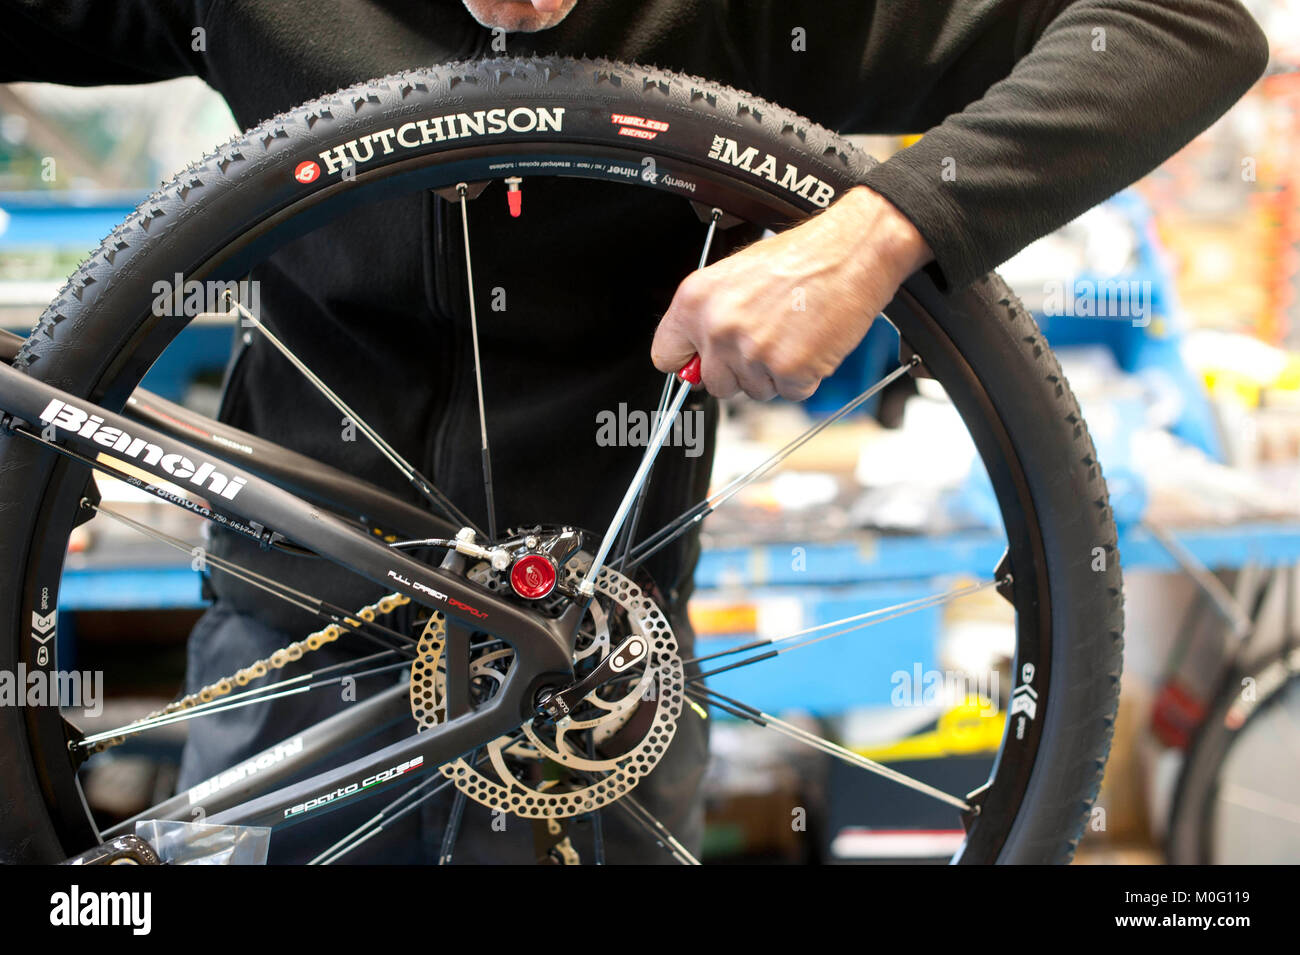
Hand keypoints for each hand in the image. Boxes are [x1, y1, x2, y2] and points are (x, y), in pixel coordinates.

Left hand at [651, 186, 932, 399]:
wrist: (851, 252)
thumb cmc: (802, 257)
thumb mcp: (736, 276)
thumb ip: (709, 315)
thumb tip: (696, 355)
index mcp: (695, 300)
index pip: (666, 356)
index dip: (689, 362)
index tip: (699, 364)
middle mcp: (718, 328)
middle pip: (714, 383)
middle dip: (740, 372)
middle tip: (767, 341)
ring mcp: (752, 352)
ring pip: (753, 390)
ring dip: (774, 373)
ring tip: (793, 334)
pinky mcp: (787, 370)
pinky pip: (788, 393)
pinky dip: (804, 377)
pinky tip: (810, 344)